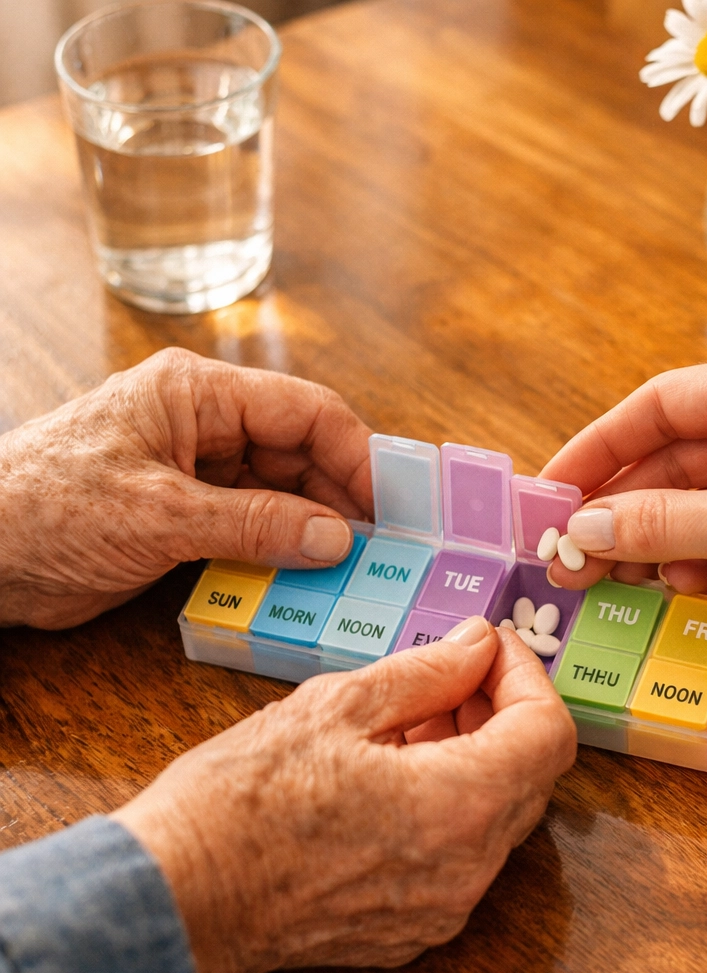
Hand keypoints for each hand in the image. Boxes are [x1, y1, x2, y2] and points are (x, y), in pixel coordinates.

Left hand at [0, 348, 373, 628]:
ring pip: (283, 489)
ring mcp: (198, 468)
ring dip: (316, 526)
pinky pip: (255, 522)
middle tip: (384, 546)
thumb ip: (256, 524)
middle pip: (300, 450)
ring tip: (356, 568)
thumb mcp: (161, 517)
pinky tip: (308, 575)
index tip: (392, 505)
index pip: (304, 411)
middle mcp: (206, 423)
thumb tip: (338, 538)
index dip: (356, 454)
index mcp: (198, 394)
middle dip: (342, 495)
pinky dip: (282, 547)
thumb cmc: (46, 510)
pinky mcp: (188, 511)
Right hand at [111, 618, 576, 972]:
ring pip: (497, 812)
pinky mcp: (412, 926)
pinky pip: (462, 851)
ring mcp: (442, 907)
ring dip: (475, 751)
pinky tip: (396, 765)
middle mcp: (466, 869)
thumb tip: (478, 645)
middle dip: (500, 708)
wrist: (174, 896)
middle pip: (529, 772)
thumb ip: (428, 671)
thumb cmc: (240, 800)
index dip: (527, 675)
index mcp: (458, 807)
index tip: (491, 646)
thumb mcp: (338, 705)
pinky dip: (450, 798)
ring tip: (414, 713)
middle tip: (454, 669)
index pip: (549, 732)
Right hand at [542, 355, 706, 696]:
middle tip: (572, 553)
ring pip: (699, 506)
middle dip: (624, 508)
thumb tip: (584, 527)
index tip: (555, 487)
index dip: (601, 443)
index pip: (660, 405)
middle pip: (674, 462)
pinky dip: (702, 563)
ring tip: (622, 579)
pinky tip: (685, 589)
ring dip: (659, 542)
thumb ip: (664, 522)